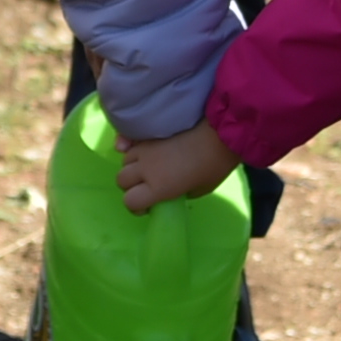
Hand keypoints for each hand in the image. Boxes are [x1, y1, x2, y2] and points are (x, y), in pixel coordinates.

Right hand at [117, 122, 243, 212]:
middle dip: (130, 186)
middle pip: (121, 180)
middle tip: (147, 185)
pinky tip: (146, 150)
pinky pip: (132, 143)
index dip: (136, 206)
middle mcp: (145, 168)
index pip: (130, 201)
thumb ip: (178, 193)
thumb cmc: (214, 167)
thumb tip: (171, 191)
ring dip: (132, 166)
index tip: (149, 204)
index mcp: (157, 187)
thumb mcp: (198, 191)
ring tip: (148, 166)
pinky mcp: (149, 133)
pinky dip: (134, 148)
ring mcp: (145, 148)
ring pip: (124, 160)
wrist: (220, 134)